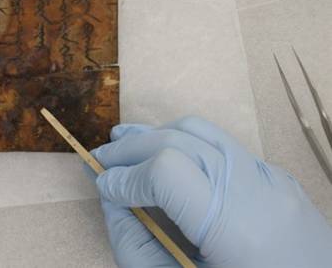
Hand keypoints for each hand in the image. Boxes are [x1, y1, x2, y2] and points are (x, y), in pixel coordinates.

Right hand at [91, 117, 331, 267]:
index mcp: (239, 231)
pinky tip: (165, 157)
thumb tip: (110, 200)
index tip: (103, 186)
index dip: (128, 175)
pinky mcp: (278, 180)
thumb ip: (136, 247)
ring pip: (204, 133)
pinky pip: (225, 148)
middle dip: (133, 146)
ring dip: (157, 134)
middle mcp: (261, 193)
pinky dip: (185, 145)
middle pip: (182, 141)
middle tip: (101, 157)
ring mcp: (275, 182)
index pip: (169, 170)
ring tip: (124, 139)